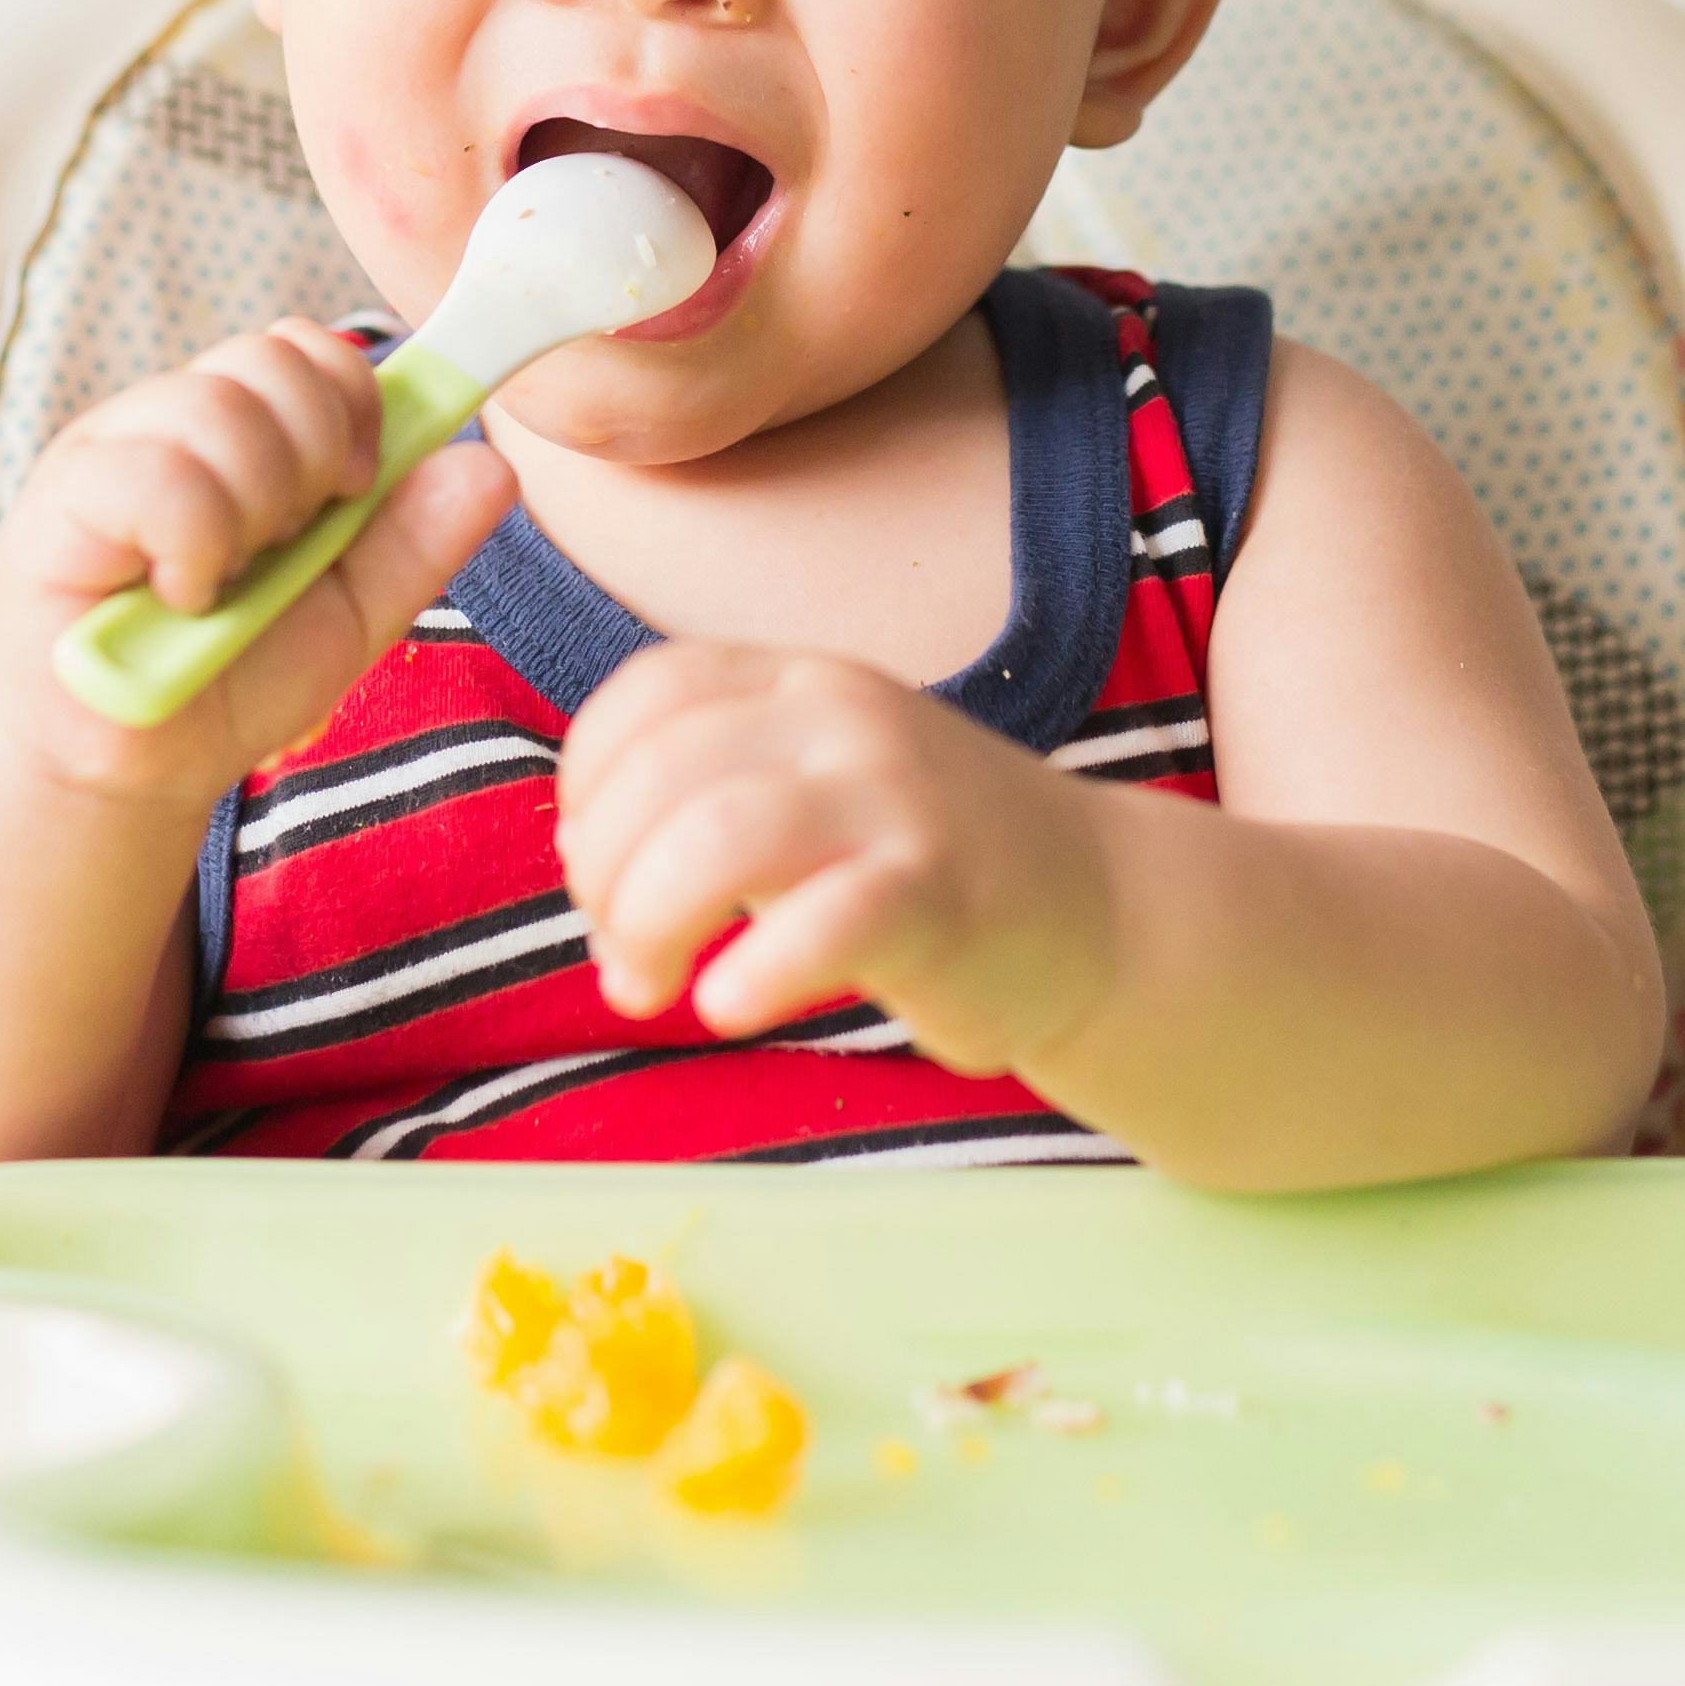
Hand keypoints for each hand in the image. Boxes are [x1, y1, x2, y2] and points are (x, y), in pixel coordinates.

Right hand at [0, 321, 516, 807]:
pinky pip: (160, 474)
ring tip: (222, 583)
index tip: (352, 487)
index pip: (311, 348)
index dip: (355, 403)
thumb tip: (494, 465)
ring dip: (253, 511)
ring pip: (221, 406)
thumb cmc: (223, 685)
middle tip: (282, 543)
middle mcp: (172, 420)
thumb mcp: (348, 617)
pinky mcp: (65, 494)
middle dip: (313, 458)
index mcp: (239, 433)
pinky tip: (179, 596)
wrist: (119, 771)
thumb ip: (416, 543)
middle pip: (275, 357)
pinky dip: (195, 546)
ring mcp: (113, 447)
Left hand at [555, 644, 1116, 1069]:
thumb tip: (585, 874)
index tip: (594, 869)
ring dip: (649, 923)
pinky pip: (819, 925)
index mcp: (801, 678)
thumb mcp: (813, 783)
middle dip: (602, 878)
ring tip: (650, 989)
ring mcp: (895, 798)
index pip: (647, 693)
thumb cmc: (922, 861)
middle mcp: (844, 716)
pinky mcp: (938, 893)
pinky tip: (729, 1007)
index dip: (588, 787)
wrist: (1099, 909)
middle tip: (621, 959)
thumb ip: (703, 795)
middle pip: (660, 773)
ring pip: (717, 835)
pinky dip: (748, 975)